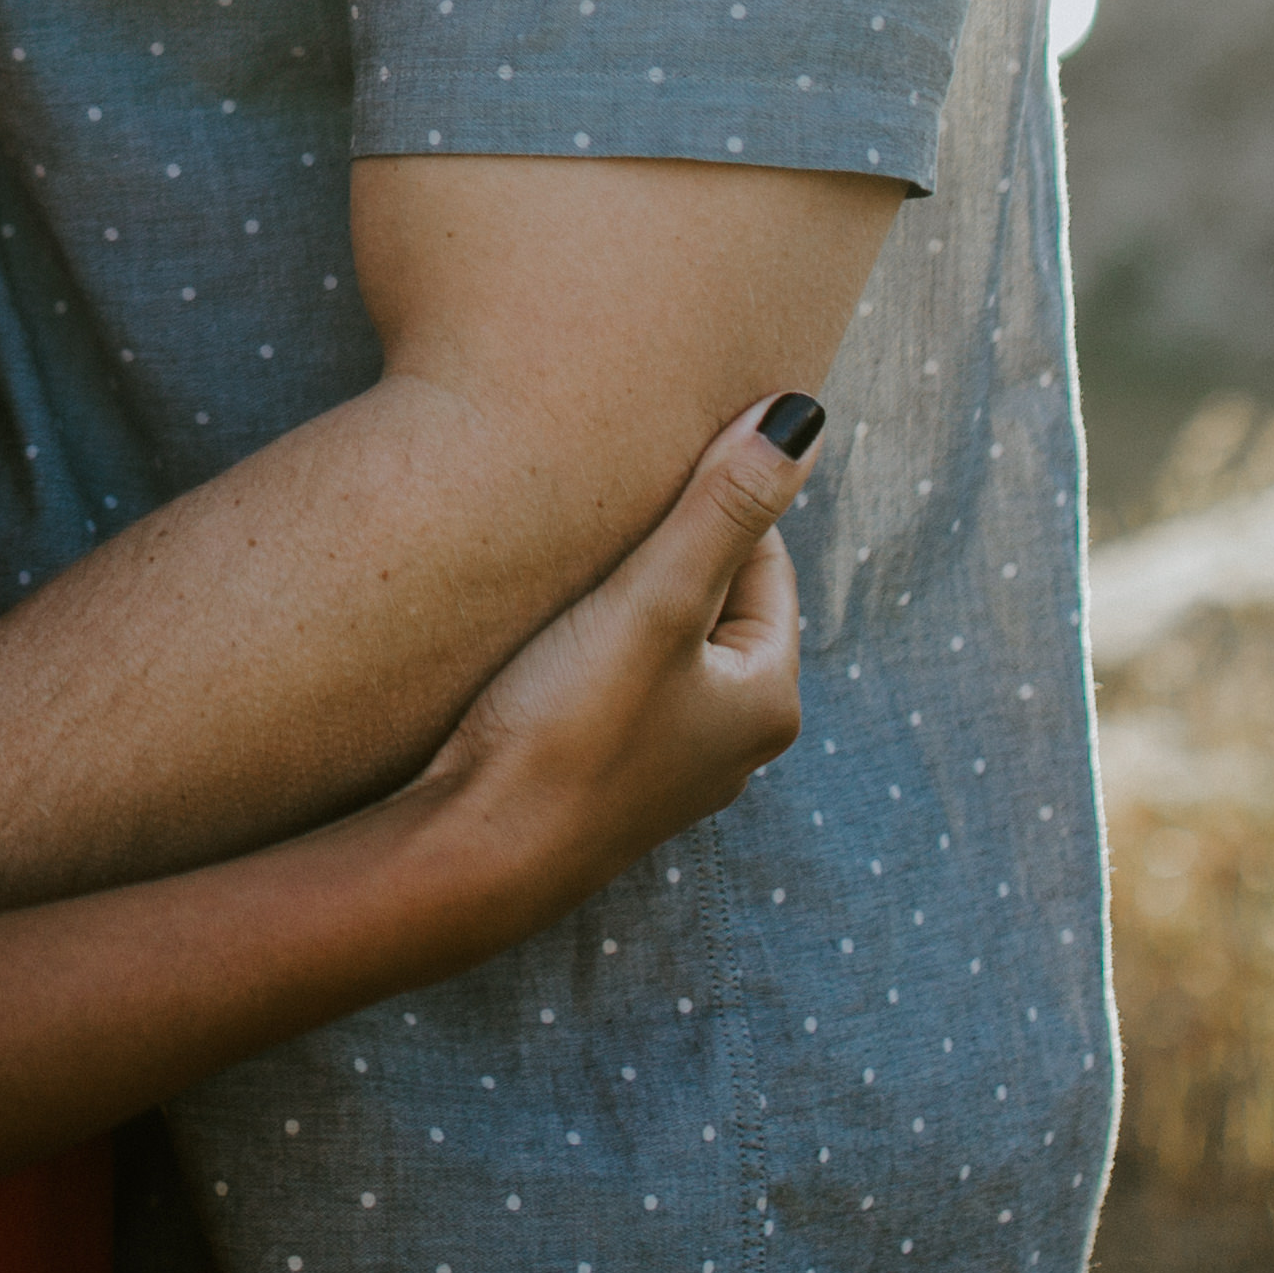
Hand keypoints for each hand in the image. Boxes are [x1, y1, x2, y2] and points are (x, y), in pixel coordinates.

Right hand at [395, 393, 820, 956]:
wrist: (470, 857)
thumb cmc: (565, 729)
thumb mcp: (651, 602)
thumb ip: (723, 507)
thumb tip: (803, 415)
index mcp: (768, 699)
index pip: (763, 558)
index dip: (704, 502)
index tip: (640, 463)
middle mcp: (732, 740)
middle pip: (713, 599)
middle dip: (661, 550)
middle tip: (592, 510)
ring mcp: (668, 765)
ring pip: (660, 643)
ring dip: (621, 599)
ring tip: (560, 568)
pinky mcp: (606, 779)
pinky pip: (619, 685)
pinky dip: (590, 647)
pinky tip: (535, 639)